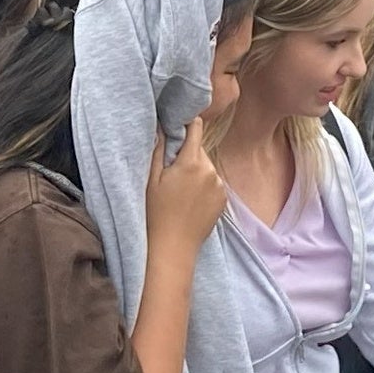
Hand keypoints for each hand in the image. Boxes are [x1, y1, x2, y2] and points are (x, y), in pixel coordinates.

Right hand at [145, 114, 226, 255]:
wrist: (173, 248)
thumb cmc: (156, 214)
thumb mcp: (150, 179)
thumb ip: (158, 149)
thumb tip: (162, 126)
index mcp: (191, 162)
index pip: (195, 128)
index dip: (185, 124)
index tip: (175, 128)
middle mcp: (210, 171)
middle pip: (199, 149)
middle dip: (185, 154)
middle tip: (169, 172)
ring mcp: (219, 186)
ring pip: (205, 166)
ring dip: (195, 170)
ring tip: (179, 190)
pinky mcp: (223, 199)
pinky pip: (212, 182)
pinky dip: (203, 185)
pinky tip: (189, 200)